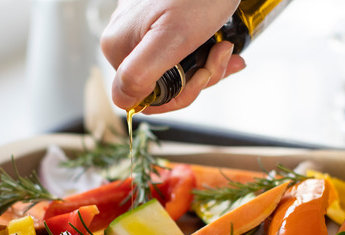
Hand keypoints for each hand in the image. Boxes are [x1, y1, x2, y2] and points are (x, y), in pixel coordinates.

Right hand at [100, 0, 245, 113]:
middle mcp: (125, 39)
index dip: (177, 96)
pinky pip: (181, 51)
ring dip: (207, 66)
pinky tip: (222, 44)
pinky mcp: (161, 20)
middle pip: (162, 84)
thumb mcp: (171, 38)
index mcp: (118, 48)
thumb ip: (140, 73)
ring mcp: (143, 29)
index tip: (202, 76)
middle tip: (221, 56)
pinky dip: (206, 53)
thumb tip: (121, 103)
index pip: (142, 97)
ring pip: (175, 70)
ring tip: (226, 47)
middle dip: (198, 78)